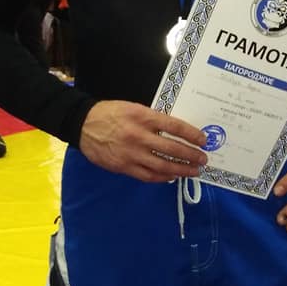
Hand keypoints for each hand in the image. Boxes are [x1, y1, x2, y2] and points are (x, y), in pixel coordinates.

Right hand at [79, 100, 207, 181]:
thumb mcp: (134, 108)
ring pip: (163, 165)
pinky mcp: (124, 167)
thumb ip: (153, 119)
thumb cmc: (111, 113)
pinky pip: (148, 175)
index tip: (203, 140)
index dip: (192, 135)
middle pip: (172, 149)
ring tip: (193, 171)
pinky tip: (172, 176)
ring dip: (181, 170)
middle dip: (191, 156)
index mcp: (144, 117)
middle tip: (203, 159)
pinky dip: (163, 177)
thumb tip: (176, 131)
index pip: (175, 127)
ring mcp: (132, 154)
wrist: (83, 124)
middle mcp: (139, 136)